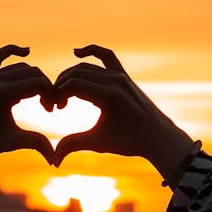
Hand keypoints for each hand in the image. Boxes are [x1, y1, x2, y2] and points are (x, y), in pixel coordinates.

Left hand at [0, 44, 55, 164]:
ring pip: (21, 67)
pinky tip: (26, 51)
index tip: (52, 110)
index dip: (51, 95)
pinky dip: (13, 51)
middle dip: (46, 87)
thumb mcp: (11, 142)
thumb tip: (55, 159)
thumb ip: (36, 143)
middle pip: (33, 74)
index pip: (39, 84)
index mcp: (3, 94)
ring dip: (34, 78)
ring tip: (38, 98)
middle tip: (48, 107)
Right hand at [53, 45, 194, 178]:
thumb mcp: (98, 143)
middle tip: (56, 104)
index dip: (57, 94)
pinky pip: (106, 55)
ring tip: (62, 93)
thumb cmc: (129, 141)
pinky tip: (76, 52)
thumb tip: (53, 161)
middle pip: (76, 73)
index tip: (54, 109)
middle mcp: (115, 81)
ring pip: (86, 67)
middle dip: (60, 86)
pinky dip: (91, 51)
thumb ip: (73, 145)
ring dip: (70, 76)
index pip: (72, 85)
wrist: (158, 137)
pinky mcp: (124, 76)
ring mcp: (120, 76)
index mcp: (108, 96)